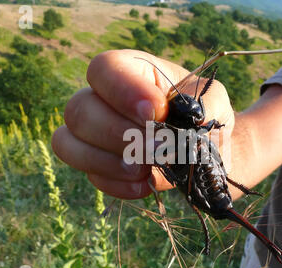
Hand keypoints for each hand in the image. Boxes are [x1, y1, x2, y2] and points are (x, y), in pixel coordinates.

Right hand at [52, 49, 234, 198]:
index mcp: (132, 72)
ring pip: (68, 144)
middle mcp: (104, 100)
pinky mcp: (99, 166)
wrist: (206, 149)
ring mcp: (95, 136)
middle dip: (118, 135)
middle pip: (78, 110)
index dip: (122, 91)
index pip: (103, 69)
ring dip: (109, 161)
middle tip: (157, 149)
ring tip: (146, 169)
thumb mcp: (213, 101)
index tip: (156, 114)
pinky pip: (91, 177)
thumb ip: (202, 106)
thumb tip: (180, 125)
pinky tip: (146, 184)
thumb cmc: (205, 116)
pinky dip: (117, 185)